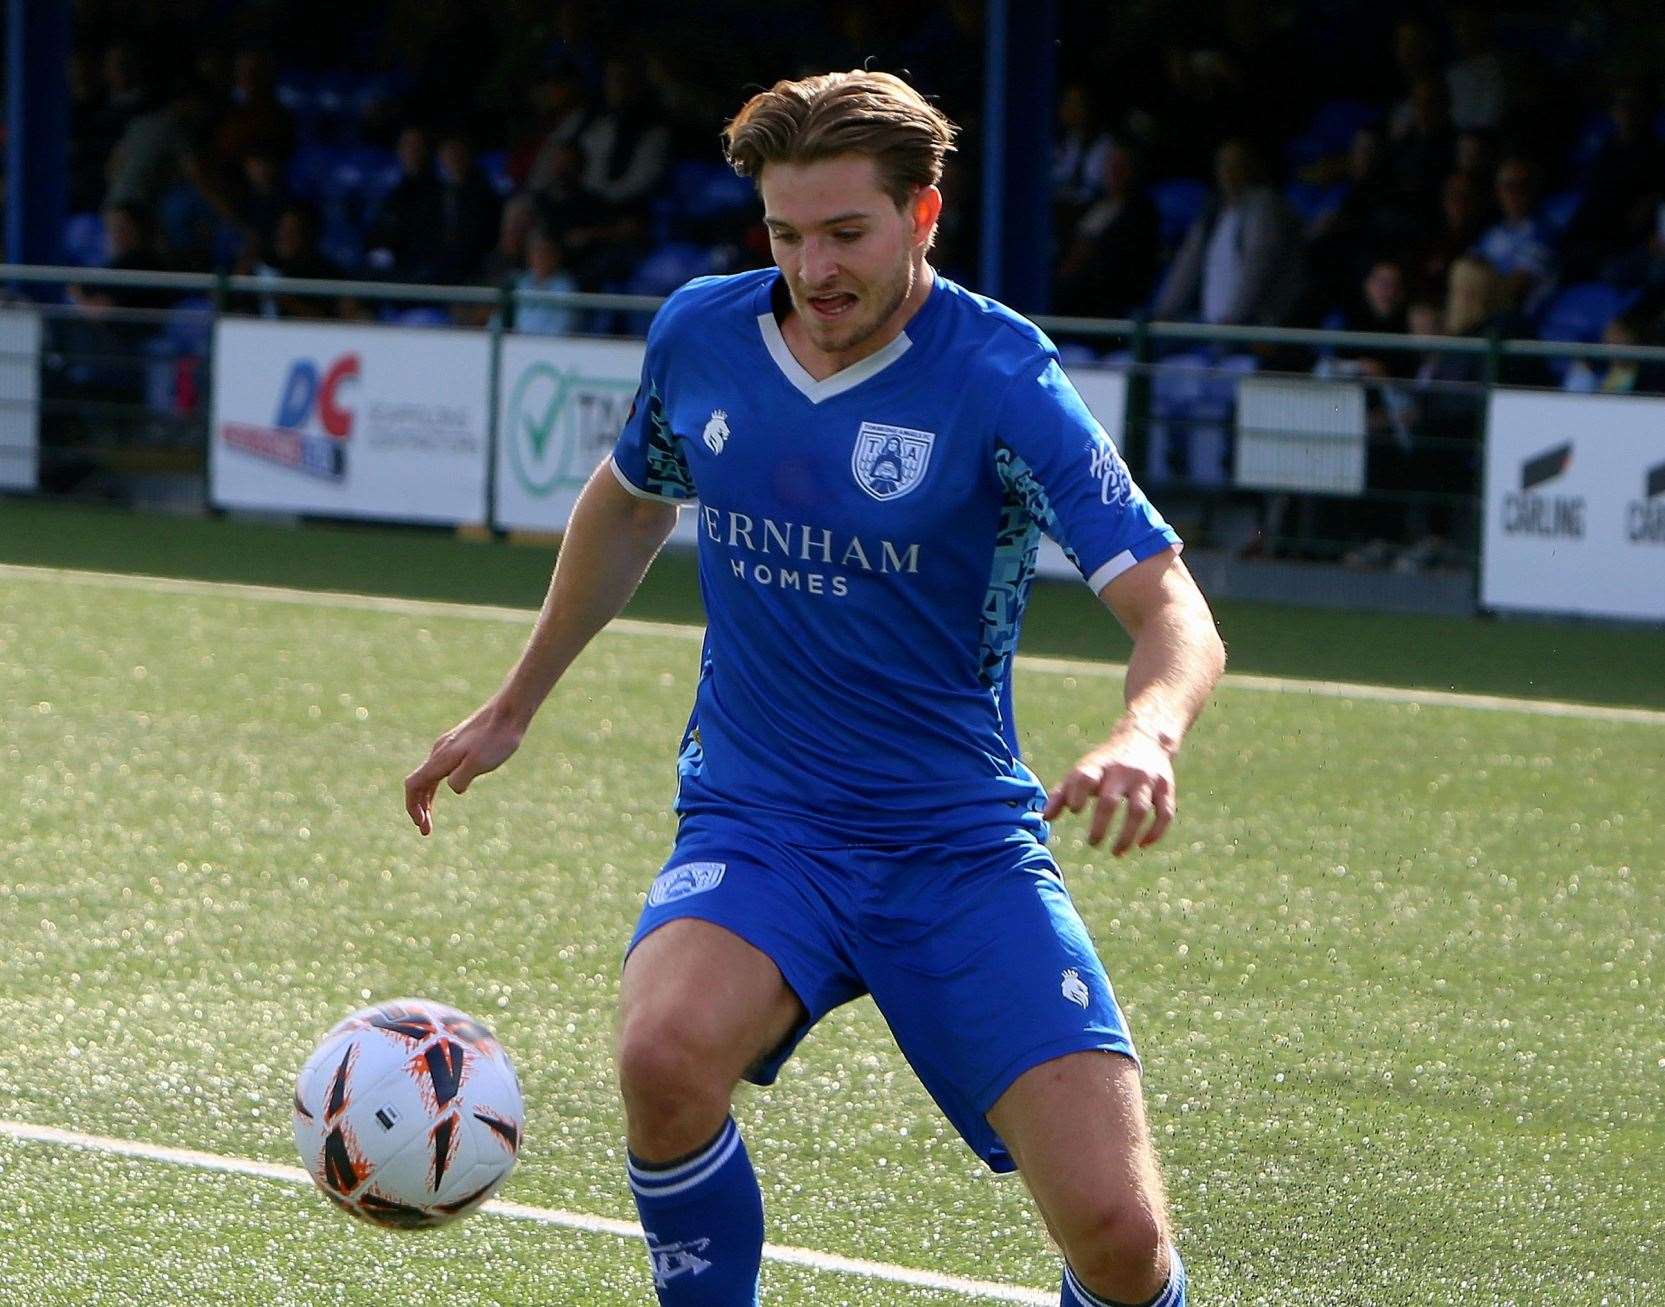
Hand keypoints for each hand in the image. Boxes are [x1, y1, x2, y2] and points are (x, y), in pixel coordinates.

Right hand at [403, 700, 525, 835]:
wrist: (510, 711)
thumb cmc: (497, 739)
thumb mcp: (480, 763)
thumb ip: (460, 778)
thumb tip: (452, 789)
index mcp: (441, 758)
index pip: (414, 785)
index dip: (412, 806)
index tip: (420, 824)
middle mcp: (439, 751)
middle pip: (419, 783)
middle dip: (419, 807)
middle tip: (426, 830)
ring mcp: (449, 746)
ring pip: (429, 775)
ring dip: (427, 798)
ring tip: (430, 817)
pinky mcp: (460, 743)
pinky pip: (441, 768)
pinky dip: (437, 784)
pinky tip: (451, 788)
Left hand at [1043, 722, 1176, 855]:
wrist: (1145, 738)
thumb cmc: (1106, 763)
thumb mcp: (1083, 771)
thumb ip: (1062, 794)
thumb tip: (1044, 818)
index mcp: (1098, 766)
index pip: (1084, 778)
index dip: (1077, 794)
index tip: (1075, 810)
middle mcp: (1122, 771)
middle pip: (1110, 800)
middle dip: (1100, 826)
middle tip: (1093, 844)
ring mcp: (1146, 779)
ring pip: (1139, 810)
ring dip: (1127, 835)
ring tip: (1116, 852)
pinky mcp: (1166, 787)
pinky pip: (1164, 813)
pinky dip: (1155, 832)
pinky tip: (1141, 845)